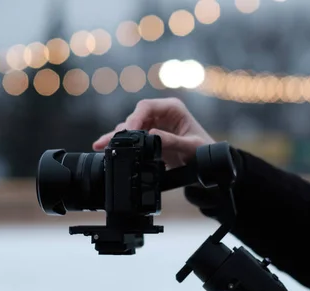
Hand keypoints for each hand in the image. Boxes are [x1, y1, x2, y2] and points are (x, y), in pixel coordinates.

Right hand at [92, 97, 214, 167]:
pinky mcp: (149, 136)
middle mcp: (161, 114)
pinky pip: (132, 138)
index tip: (128, 132)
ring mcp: (154, 125)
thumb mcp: (191, 146)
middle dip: (123, 130)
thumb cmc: (204, 150)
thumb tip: (152, 136)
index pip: (147, 107)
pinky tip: (103, 146)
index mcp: (173, 108)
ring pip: (130, 127)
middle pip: (135, 117)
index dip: (134, 118)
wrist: (207, 164)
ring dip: (117, 137)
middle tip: (111, 143)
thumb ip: (172, 141)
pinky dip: (120, 143)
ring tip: (102, 145)